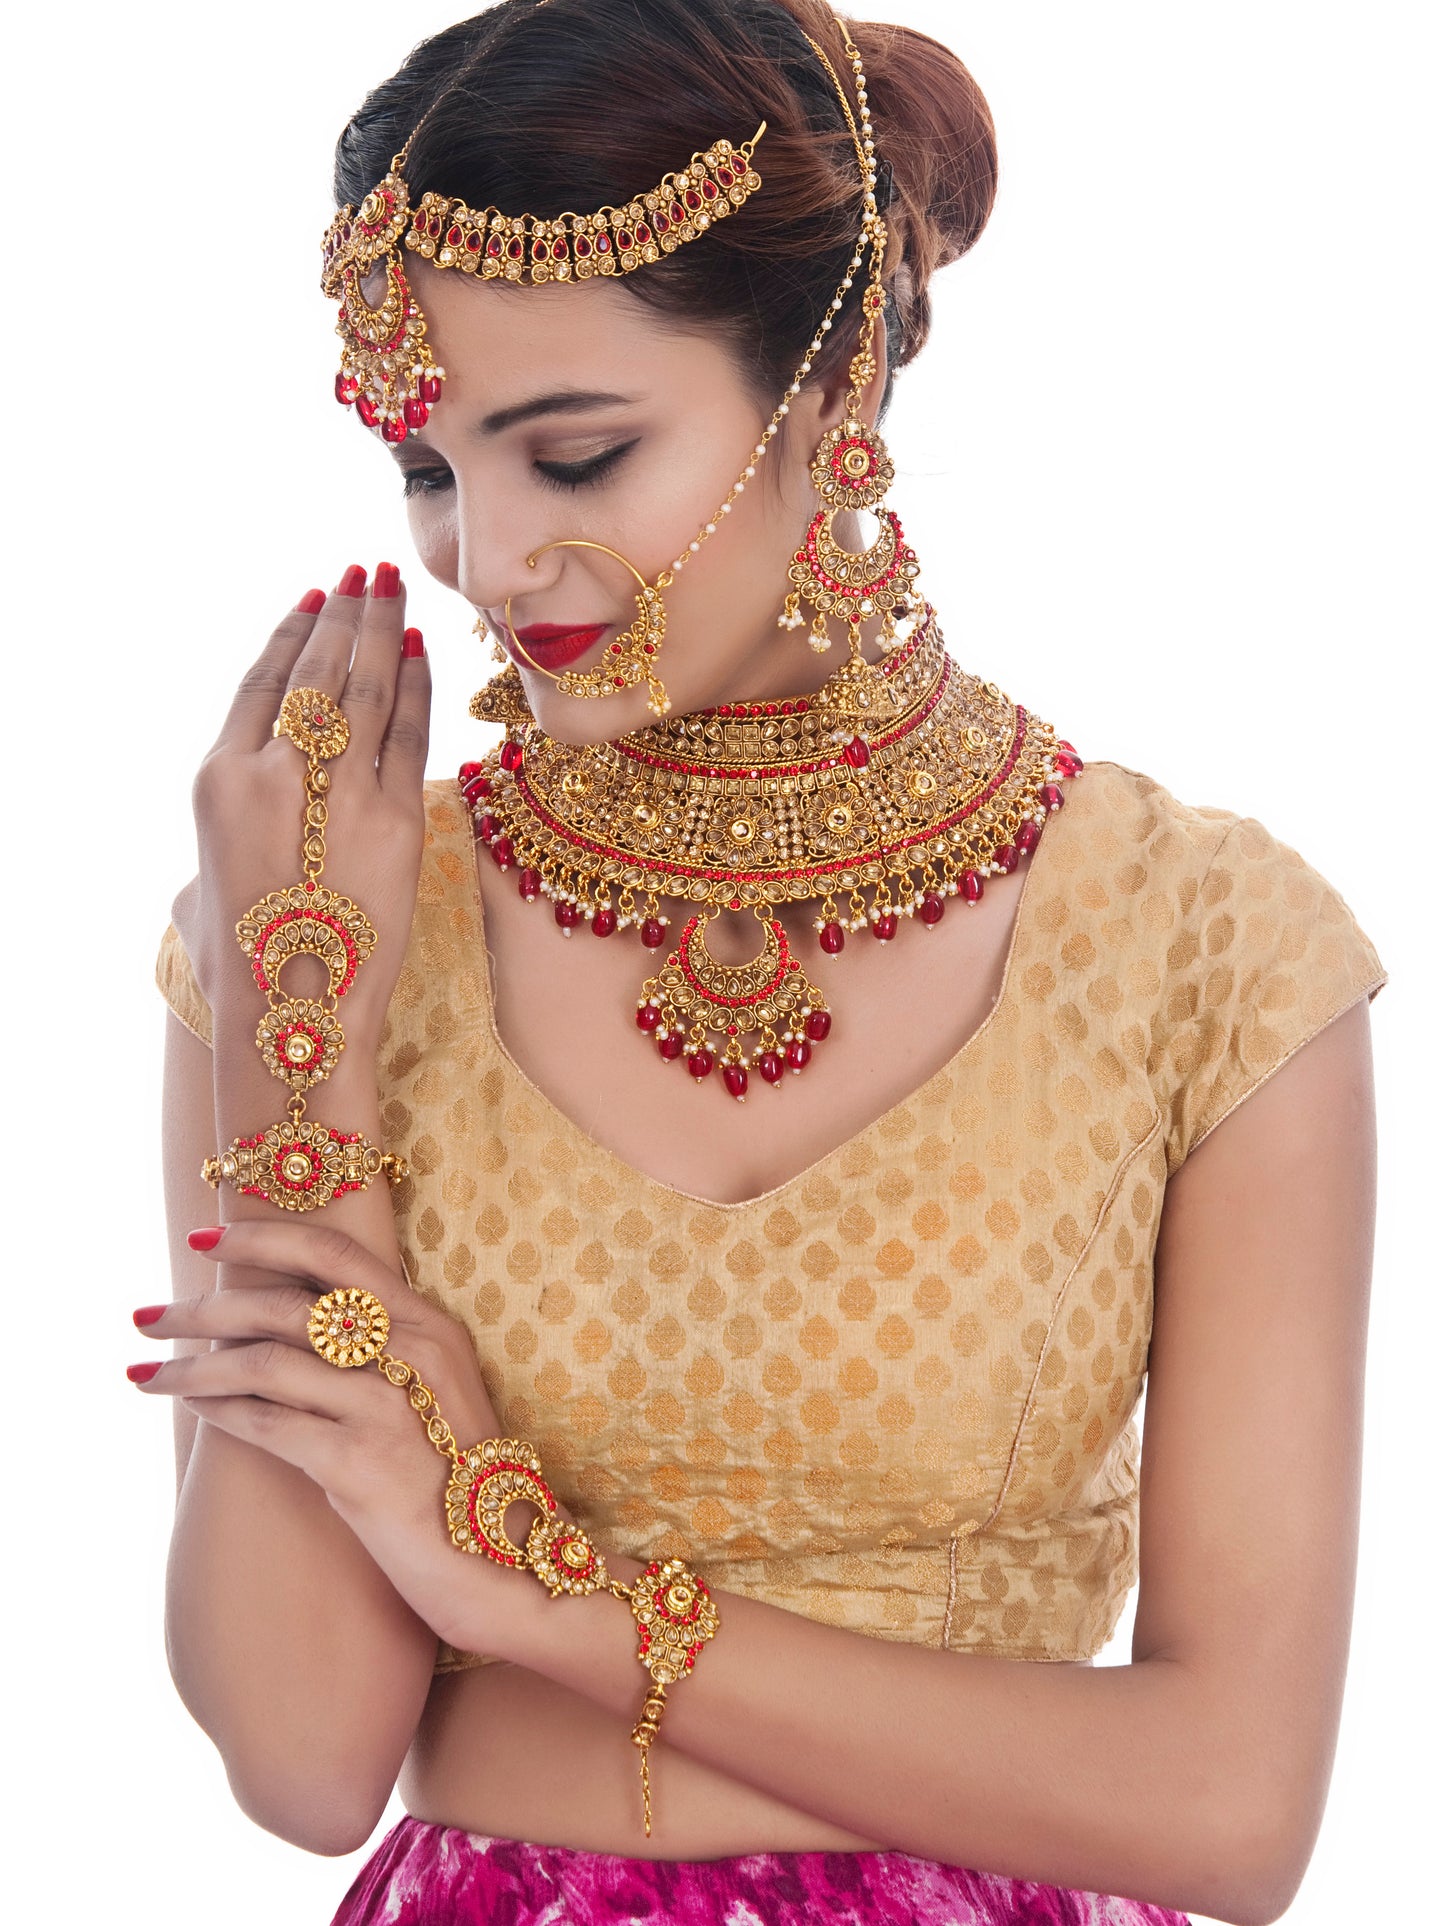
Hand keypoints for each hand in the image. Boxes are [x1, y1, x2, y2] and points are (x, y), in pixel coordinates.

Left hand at [130, 1219, 531, 1656]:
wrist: (500, 1558)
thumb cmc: (457, 1476)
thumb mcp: (434, 1391)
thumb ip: (381, 1350)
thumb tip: (287, 1324)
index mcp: (430, 1324)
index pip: (335, 1253)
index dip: (263, 1237)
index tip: (204, 1240)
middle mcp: (411, 1351)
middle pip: (285, 1303)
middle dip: (202, 1307)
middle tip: (147, 1316)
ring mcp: (386, 1406)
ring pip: (263, 1362)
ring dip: (192, 1366)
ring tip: (146, 1372)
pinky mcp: (359, 1462)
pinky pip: (268, 1424)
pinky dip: (221, 1412)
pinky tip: (195, 1409)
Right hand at [171, 564, 429, 1023]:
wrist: (293, 1013)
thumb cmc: (241, 960)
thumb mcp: (203, 879)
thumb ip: (231, 823)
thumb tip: (250, 802)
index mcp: (218, 779)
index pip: (261, 682)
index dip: (292, 635)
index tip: (315, 599)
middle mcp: (275, 772)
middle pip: (317, 670)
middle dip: (345, 615)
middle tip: (365, 574)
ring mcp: (338, 790)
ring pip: (366, 688)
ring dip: (382, 631)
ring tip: (393, 592)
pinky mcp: (395, 816)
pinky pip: (409, 732)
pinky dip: (415, 685)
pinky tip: (419, 651)